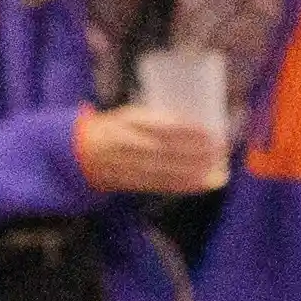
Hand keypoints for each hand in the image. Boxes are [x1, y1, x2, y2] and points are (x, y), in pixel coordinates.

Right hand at [72, 102, 233, 199]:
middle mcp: (125, 144)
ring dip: (192, 170)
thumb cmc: (115, 128)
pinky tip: (201, 183)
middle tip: (219, 150)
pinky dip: (183, 185)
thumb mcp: (130, 115)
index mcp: (126, 122)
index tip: (210, 132)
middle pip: (166, 150)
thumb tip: (195, 123)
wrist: (81, 152)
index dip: (187, 131)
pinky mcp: (130, 182)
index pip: (162, 127)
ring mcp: (126, 166)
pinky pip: (159, 185)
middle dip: (195, 151)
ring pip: (164, 170)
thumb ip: (157, 118)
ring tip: (215, 167)